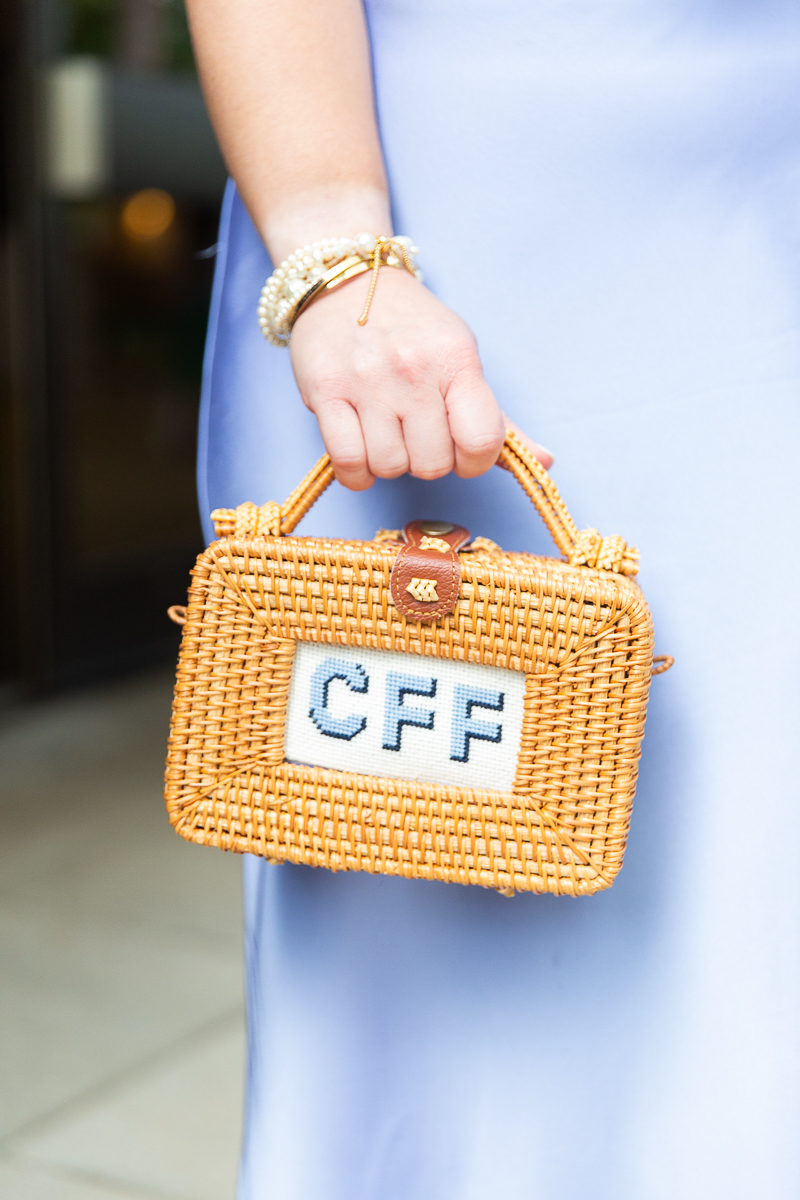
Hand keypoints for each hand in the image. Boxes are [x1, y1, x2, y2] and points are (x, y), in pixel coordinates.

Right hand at [290, 267, 551, 489]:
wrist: (345, 283)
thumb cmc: (412, 328)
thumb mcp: (461, 359)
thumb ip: (497, 418)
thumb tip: (545, 462)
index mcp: (457, 359)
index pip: (483, 441)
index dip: (475, 462)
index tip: (461, 451)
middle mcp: (414, 368)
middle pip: (433, 464)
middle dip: (428, 461)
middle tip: (417, 435)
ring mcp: (368, 381)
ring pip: (390, 466)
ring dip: (389, 462)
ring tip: (386, 433)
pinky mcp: (325, 392)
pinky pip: (348, 461)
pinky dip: (357, 472)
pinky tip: (362, 453)